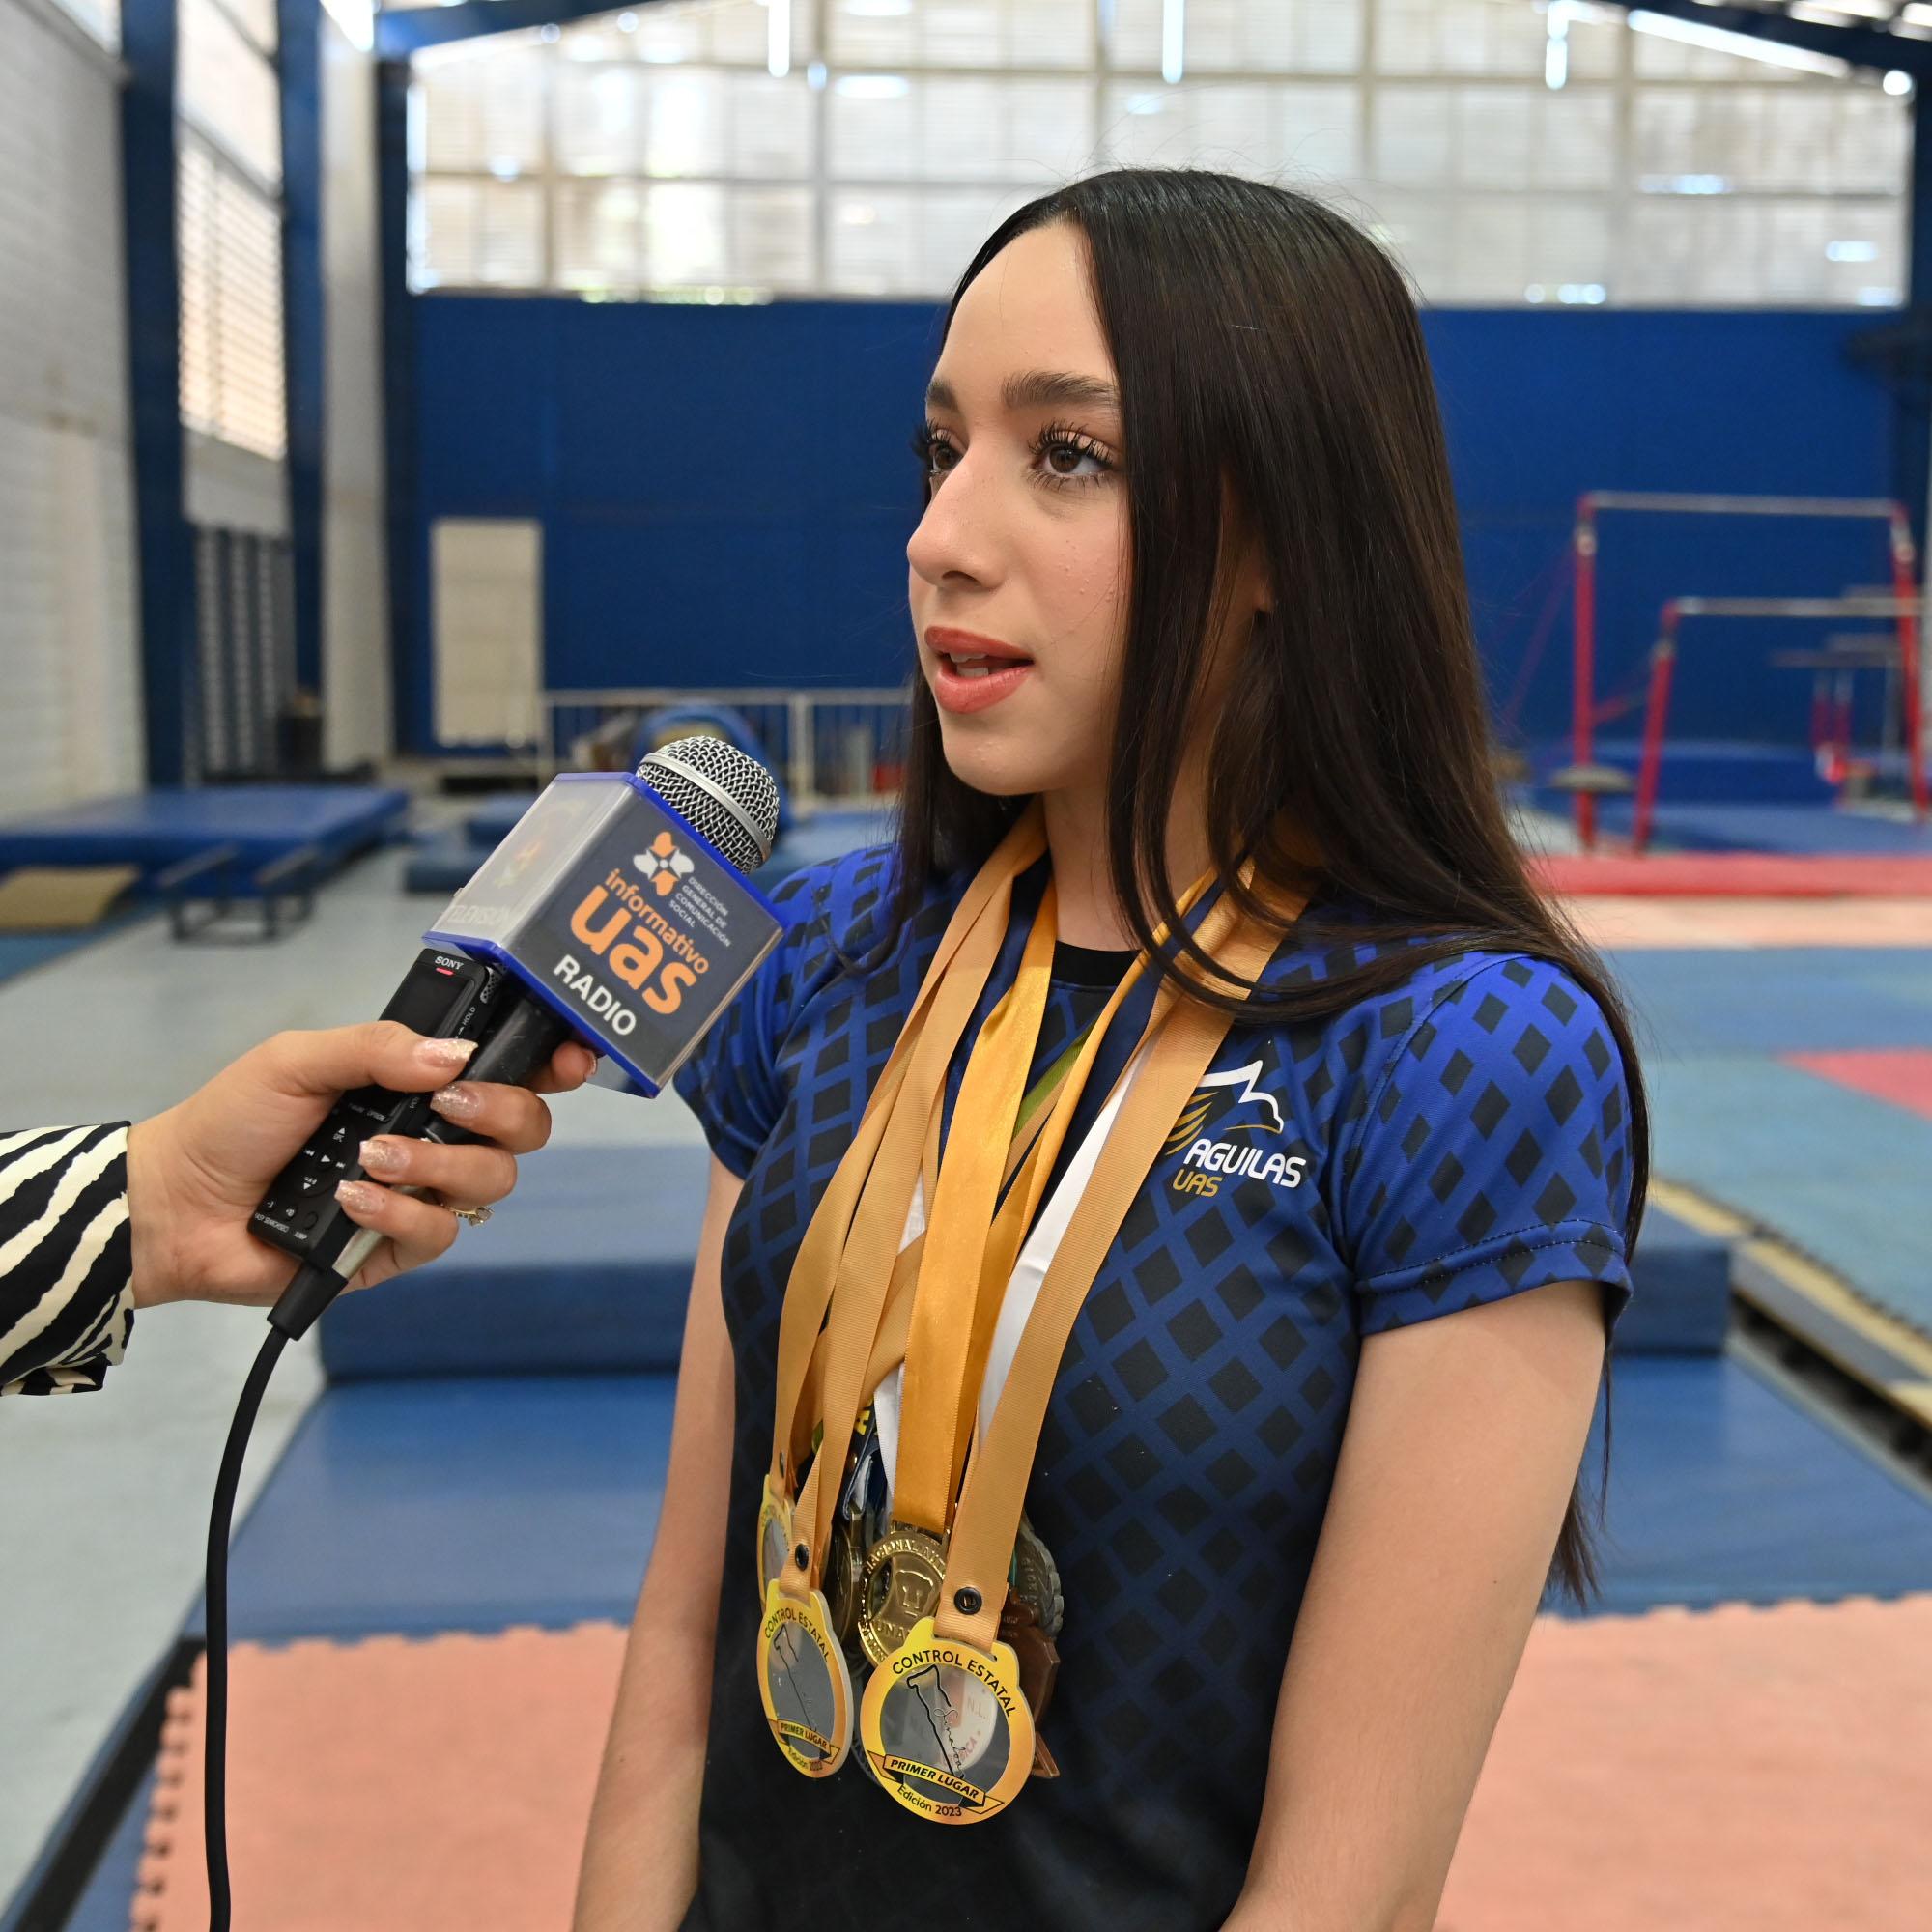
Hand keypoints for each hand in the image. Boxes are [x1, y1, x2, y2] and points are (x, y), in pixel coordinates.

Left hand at [124, 1022, 597, 1308]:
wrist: (177, 1205)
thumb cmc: (231, 1123)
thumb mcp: (298, 1059)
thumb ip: (378, 1047)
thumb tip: (455, 1056)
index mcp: (420, 1083)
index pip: (509, 1069)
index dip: (553, 1063)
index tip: (567, 1059)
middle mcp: (435, 1136)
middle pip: (525, 1127)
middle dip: (502, 1111)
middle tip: (448, 1104)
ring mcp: (422, 1194)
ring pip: (492, 1181)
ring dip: (438, 1164)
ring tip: (371, 1158)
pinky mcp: (399, 1250)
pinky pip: (440, 1233)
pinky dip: (398, 1211)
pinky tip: (350, 1199)